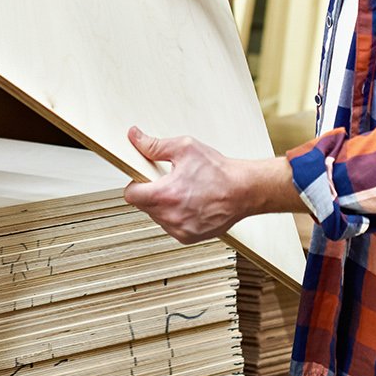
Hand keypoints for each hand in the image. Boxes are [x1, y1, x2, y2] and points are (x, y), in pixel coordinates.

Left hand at [123, 126, 245, 242]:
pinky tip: (190, 204)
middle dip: (151, 192)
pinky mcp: (188, 237)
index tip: (144, 179)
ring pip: (157, 217)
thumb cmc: (219, 171)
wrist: (244, 190)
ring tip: (183, 192)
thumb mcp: (185, 148)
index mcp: (165, 195)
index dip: (135, 184)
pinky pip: (171, 226)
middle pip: (143, 206)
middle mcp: (171, 216)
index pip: (131, 196)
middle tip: (168, 181)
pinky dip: (175, 216)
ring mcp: (179, 230)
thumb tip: (135, 138)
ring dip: (163, 206)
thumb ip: (154, 145)